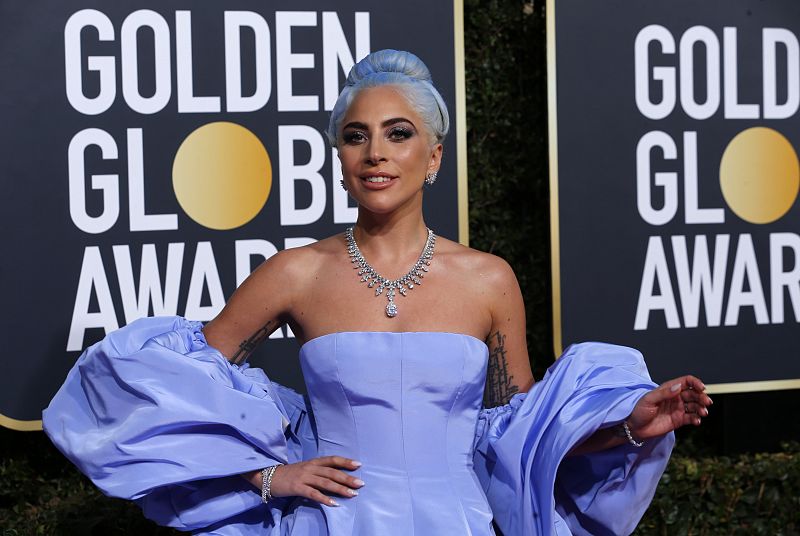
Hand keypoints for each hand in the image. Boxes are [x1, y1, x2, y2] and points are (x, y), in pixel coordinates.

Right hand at [244, 456, 363, 506]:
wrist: (268, 476)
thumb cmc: (290, 474)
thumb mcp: (305, 469)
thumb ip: (319, 471)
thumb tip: (336, 477)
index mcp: (313, 462)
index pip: (332, 460)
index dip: (345, 461)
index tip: (358, 465)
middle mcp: (310, 468)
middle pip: (332, 472)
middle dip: (347, 478)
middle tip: (361, 483)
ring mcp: (304, 477)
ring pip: (325, 483)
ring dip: (340, 489)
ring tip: (352, 494)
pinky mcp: (297, 487)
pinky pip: (313, 494)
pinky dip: (324, 498)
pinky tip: (334, 504)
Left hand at [626, 375, 712, 439]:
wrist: (634, 428)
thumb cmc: (638, 410)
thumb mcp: (649, 399)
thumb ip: (664, 394)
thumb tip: (678, 387)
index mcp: (668, 389)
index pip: (686, 382)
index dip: (695, 383)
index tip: (702, 388)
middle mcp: (675, 397)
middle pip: (694, 394)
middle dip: (702, 397)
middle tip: (706, 402)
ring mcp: (678, 408)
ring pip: (695, 406)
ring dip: (701, 408)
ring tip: (703, 413)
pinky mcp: (678, 420)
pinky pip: (691, 418)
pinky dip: (696, 418)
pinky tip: (697, 421)